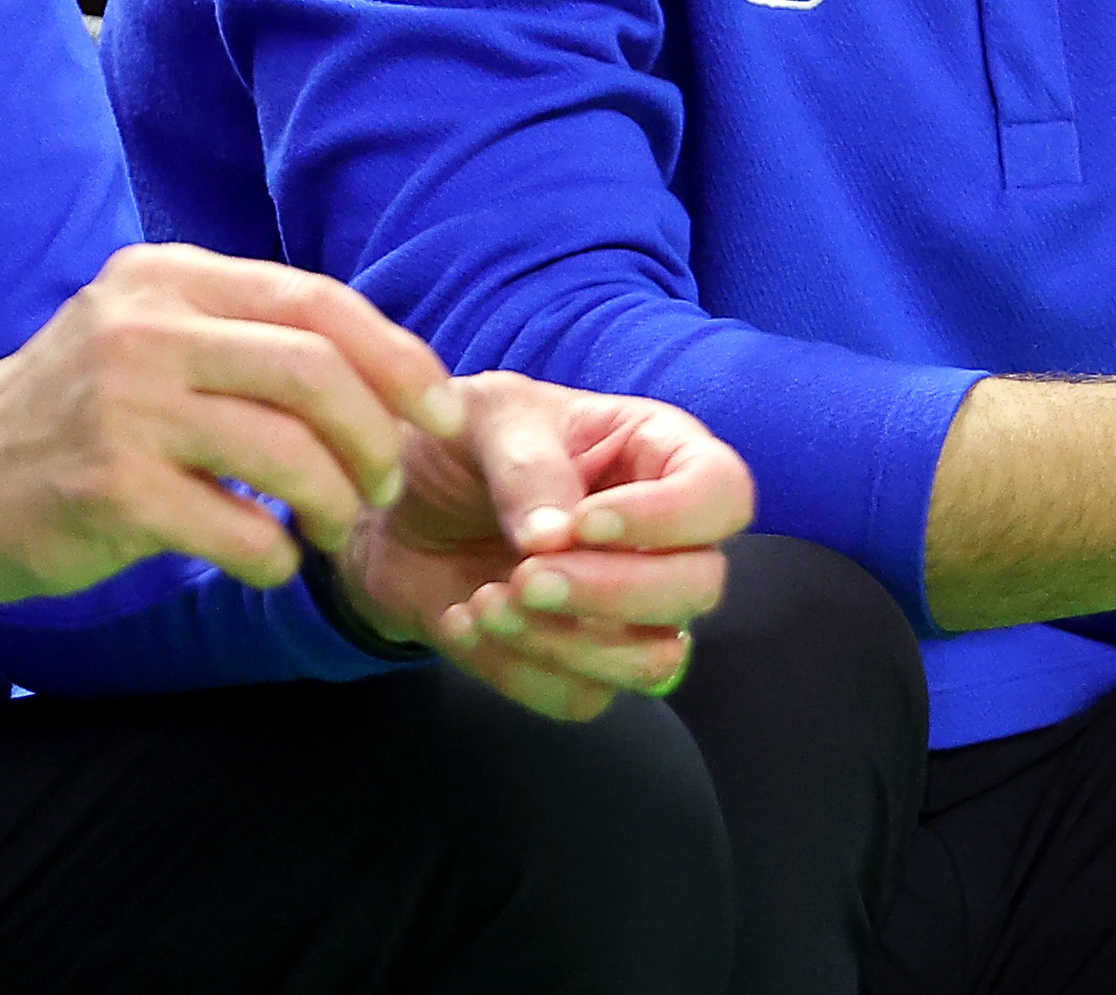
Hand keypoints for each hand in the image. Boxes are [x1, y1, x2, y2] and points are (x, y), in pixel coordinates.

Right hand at [0, 244, 466, 618]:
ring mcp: (126, 407)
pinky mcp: (113, 490)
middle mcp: (146, 327)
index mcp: (167, 277)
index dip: (399, 358)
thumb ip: (242, 332)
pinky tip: (268, 561)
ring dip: (337, 503)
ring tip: (331, 528)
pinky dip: (278, 557)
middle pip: (319, 371)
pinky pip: (242, 530)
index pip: (318, 302)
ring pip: (290, 453)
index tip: (441, 413)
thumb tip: (381, 362)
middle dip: (378, 437)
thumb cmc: (76, 416)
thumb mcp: (146, 334)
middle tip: (386, 484)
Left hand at [342, 373, 748, 721]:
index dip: (668, 517)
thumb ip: (526, 467)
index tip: (584, 522)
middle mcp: (663, 537)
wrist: (392, 511)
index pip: (722, 492)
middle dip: (611, 590)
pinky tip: (465, 620)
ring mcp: (631, 611)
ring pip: (655, 659)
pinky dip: (518, 671)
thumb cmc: (456, 445)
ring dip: (568, 643)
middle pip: (700, 586)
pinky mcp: (584, 665)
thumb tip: (556, 538)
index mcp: (657, 453)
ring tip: (485, 601)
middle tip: (523, 576)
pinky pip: (583, 698)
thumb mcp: (482, 417)